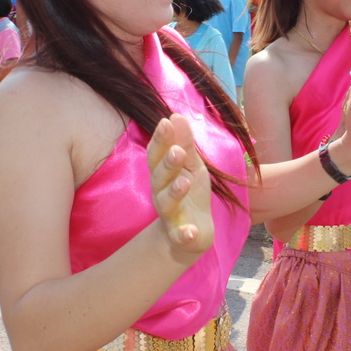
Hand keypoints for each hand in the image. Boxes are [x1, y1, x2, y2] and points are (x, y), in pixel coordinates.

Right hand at [147, 114, 213, 258]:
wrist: (193, 232)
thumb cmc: (190, 193)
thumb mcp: (191, 166)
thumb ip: (185, 143)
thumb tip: (175, 115)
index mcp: (163, 174)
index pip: (157, 154)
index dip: (160, 139)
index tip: (165, 122)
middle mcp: (161, 192)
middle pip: (160, 177)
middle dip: (168, 164)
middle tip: (177, 151)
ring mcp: (170, 215)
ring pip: (167, 203)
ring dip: (174, 193)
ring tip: (184, 182)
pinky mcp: (181, 235)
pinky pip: (180, 235)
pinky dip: (184, 234)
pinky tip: (190, 232)